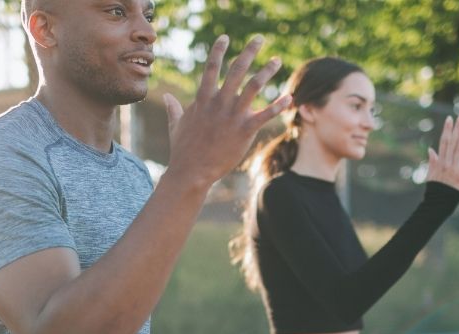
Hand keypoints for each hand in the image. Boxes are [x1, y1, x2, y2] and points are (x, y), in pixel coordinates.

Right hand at [163, 35, 291, 188]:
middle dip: (249, 52)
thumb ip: (174, 108)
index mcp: (203, 99)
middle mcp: (219, 103)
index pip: (211, 68)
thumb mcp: (175, 125)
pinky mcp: (244, 130)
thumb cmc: (182, 150)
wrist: (191, 171)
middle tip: (260, 38)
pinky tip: (290, 97)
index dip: (218, 50)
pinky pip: (265, 115)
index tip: (226, 37)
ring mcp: (232, 116)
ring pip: (254, 86)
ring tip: (277, 60)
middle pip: (236, 70)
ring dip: (267, 71)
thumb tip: (168, 97)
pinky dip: (278, 105)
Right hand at [425, 114, 458, 191]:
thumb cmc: (435, 190)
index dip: (447, 130)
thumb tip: (431, 149)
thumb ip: (432, 161)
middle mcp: (447, 164)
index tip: (449, 119)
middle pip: (452, 143)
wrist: (439, 204)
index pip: (443, 142)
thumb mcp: (430, 175)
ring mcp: (456, 170)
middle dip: (456, 129)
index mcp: (439, 162)